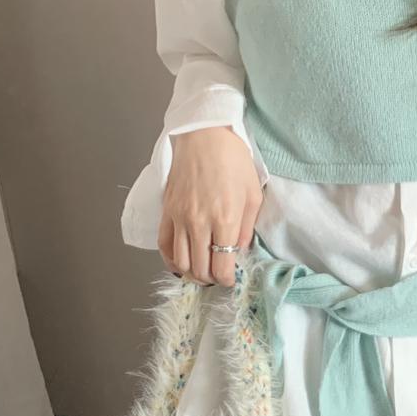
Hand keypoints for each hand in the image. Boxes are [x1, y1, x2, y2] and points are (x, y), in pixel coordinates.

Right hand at [159, 126, 262, 286]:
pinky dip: (171, 260)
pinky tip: (181, 263)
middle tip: (218, 276)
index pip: (222, 267)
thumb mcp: (252, 194)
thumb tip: (238, 251)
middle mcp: (199, 223)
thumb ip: (246, 228)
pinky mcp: (166, 211)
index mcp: (224, 219)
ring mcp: (179, 218)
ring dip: (191, 274)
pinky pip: (164, 245)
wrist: (204, 135)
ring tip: (202, 271)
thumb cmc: (233, 161)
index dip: (227, 280)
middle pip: (199, 269)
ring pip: (180, 262)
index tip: (231, 279)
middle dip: (210, 280)